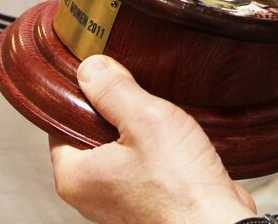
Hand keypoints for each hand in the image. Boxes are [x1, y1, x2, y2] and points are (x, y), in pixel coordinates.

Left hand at [49, 55, 254, 223]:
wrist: (215, 222)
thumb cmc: (180, 187)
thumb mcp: (145, 120)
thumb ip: (114, 90)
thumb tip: (91, 69)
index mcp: (74, 176)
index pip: (62, 122)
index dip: (86, 96)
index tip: (109, 79)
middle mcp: (89, 194)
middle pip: (93, 135)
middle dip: (121, 115)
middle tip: (146, 105)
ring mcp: (117, 201)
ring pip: (122, 151)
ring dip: (144, 135)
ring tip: (166, 130)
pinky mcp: (144, 204)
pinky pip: (143, 167)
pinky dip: (158, 154)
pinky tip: (177, 147)